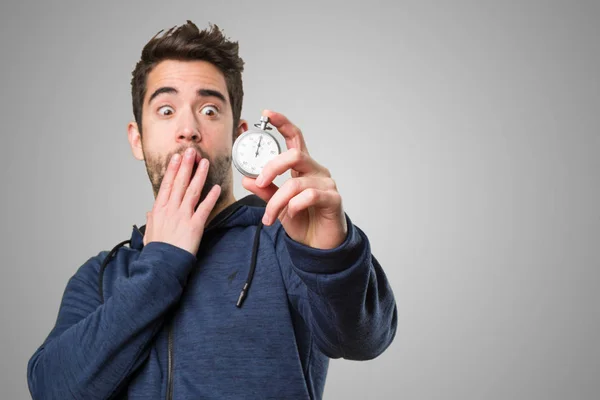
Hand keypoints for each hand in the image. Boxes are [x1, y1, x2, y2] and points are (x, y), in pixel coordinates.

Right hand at [143, 147, 220, 255]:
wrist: (161, 264)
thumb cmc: (156, 251)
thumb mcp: (149, 233)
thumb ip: (151, 220)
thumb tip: (150, 212)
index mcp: (158, 210)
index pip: (166, 184)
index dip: (172, 169)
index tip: (176, 158)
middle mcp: (170, 209)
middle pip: (179, 183)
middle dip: (186, 165)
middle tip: (191, 152)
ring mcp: (182, 216)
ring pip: (192, 191)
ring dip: (199, 175)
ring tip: (204, 163)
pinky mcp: (195, 226)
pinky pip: (204, 208)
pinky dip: (211, 197)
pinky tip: (216, 187)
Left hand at [242, 110, 347, 249]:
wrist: (319, 246)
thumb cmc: (302, 221)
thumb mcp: (278, 205)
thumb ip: (265, 191)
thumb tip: (247, 178)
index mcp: (302, 167)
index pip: (294, 137)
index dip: (282, 123)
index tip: (267, 114)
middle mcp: (316, 171)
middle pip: (295, 155)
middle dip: (271, 168)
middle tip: (259, 183)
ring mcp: (326, 183)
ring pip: (296, 182)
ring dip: (277, 201)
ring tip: (269, 217)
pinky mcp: (333, 199)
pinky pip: (309, 196)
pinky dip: (294, 206)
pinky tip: (291, 215)